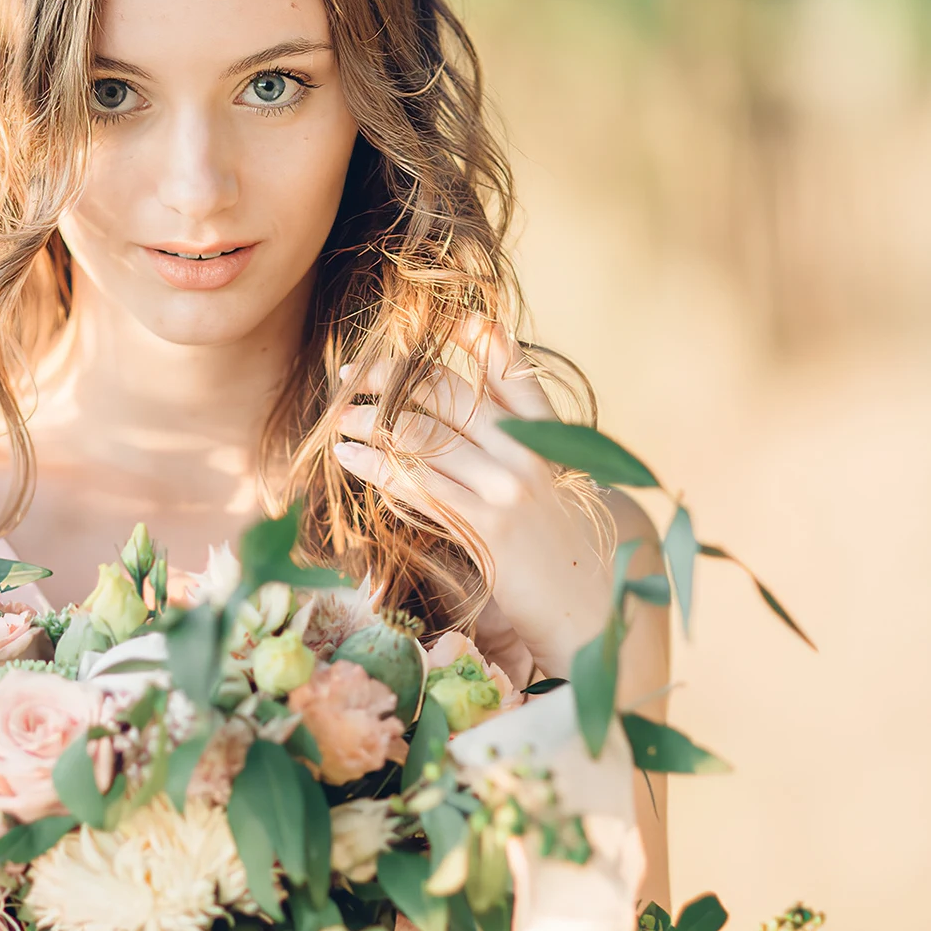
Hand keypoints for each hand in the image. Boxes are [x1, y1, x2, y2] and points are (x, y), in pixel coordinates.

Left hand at [331, 317, 613, 681]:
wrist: (593, 612)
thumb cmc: (560, 551)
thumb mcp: (550, 488)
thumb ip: (513, 447)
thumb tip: (452, 418)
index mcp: (547, 437)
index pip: (511, 370)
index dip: (476, 338)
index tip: (439, 319)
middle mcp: (529, 452)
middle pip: (449, 394)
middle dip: (392, 378)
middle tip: (350, 376)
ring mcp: (508, 488)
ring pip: (423, 435)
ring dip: (370, 421)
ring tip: (338, 417)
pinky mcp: (487, 527)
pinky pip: (416, 485)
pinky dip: (374, 466)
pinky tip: (348, 456)